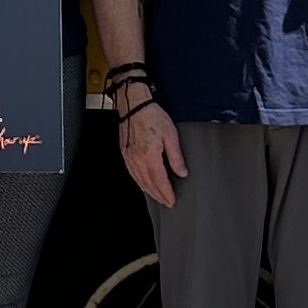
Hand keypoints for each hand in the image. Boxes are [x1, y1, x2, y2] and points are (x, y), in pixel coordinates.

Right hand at [119, 97, 184, 211]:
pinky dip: (139, 183)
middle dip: (159, 196)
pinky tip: (143, 184)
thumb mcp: (171, 135)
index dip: (167, 193)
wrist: (134, 105)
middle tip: (166, 203)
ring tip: (157, 197)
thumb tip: (182, 172)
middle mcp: (137, 160)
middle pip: (149, 184)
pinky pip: (132, 174)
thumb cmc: (151, 116)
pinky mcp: (125, 154)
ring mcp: (129, 158)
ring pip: (140, 181)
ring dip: (149, 191)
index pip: (160, 181)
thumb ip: (176, 156)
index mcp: (150, 157)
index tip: (172, 201)